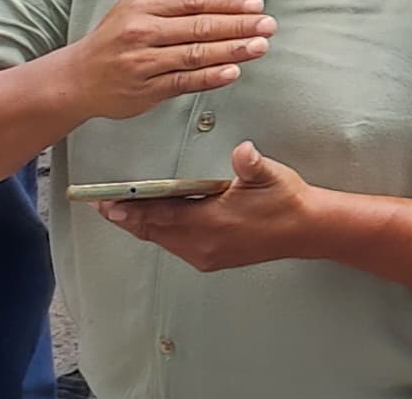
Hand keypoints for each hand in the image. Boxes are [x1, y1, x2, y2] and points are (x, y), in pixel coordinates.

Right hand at [63, 0, 275, 121]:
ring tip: (260, 46)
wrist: (77, 78)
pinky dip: (208, 78)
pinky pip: (182, 82)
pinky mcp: (146, 90)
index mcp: (144, 8)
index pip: (193, 1)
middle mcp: (143, 33)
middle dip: (237, 26)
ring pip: (194, 55)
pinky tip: (233, 72)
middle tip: (269, 25)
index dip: (227, 2)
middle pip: (198, 27)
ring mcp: (144, 63)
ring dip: (230, 51)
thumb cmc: (114, 35)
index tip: (257, 3)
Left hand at [98, 142, 324, 272]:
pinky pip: (175, 247)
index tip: (109, 204)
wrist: (308, 230)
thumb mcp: (270, 176)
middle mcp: (205, 244)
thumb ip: (251, 164)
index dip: (133, 210)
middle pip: (155, 231)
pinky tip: (154, 224)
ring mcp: (208, 255)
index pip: (162, 216)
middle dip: (128, 218)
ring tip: (122, 213)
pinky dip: (160, 234)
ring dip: (142, 227)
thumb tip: (242, 152)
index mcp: (214, 222)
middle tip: (104, 206)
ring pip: (163, 240)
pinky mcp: (212, 259)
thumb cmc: (287, 200)